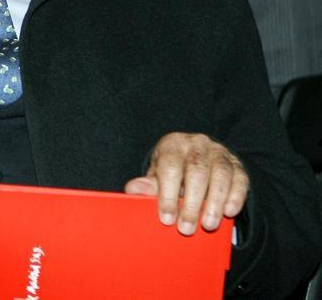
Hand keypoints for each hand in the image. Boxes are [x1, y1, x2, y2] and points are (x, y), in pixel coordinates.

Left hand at [124, 132, 247, 234]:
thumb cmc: (172, 171)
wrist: (197, 160)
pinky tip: (229, 212)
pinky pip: (240, 179)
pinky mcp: (237, 165)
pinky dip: (235, 196)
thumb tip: (133, 189)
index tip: (167, 218)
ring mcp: (219, 153)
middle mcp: (197, 144)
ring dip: (215, 202)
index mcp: (173, 144)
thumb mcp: (158, 175)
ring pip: (220, 175)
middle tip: (186, 228)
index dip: (168, 194)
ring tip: (208, 225)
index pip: (170, 167)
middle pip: (196, 171)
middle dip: (191, 203)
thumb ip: (148, 184)